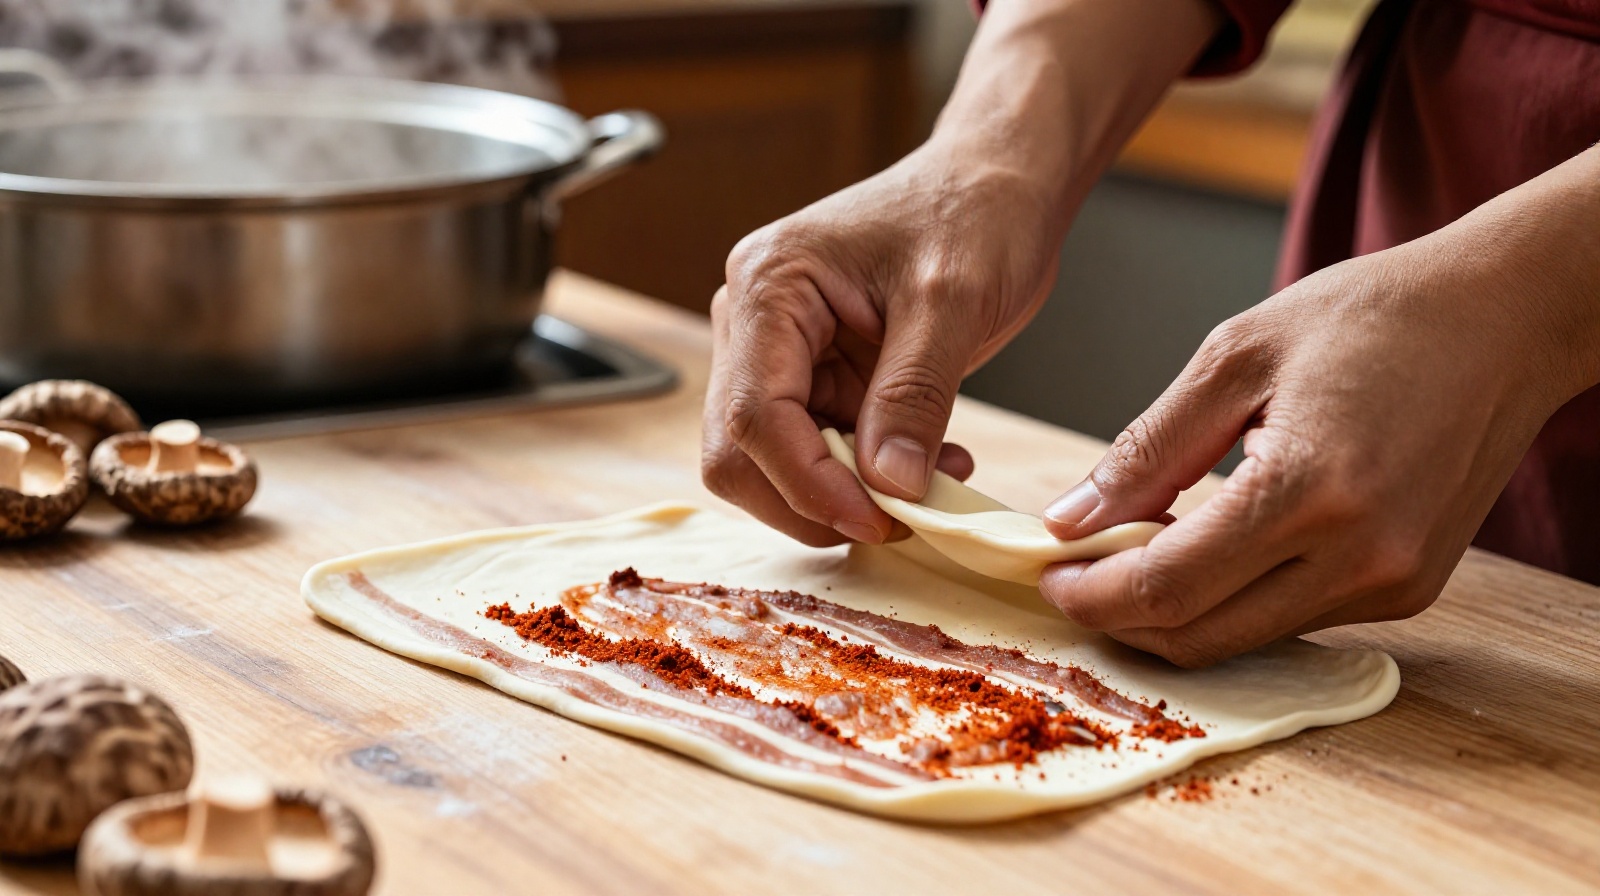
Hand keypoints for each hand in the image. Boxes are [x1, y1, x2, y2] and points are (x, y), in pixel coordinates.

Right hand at [701, 142, 1059, 545]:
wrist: (998, 186)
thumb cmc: (974, 213)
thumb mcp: (953, 301)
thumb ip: (914, 394)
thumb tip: (888, 486)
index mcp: (770, 285)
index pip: (752, 415)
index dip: (807, 483)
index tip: (878, 519)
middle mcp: (755, 322)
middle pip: (739, 453)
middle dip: (813, 500)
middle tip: (899, 517)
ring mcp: (781, 355)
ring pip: (774, 466)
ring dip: (846, 496)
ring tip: (932, 480)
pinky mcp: (816, 379)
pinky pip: (819, 456)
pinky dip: (867, 480)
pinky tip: (929, 463)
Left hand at [1037, 224, 1587, 666]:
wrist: (1505, 319)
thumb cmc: (1372, 317)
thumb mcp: (1236, 357)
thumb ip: (1148, 449)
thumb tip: (1071, 519)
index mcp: (1310, 488)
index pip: (1168, 585)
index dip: (1091, 594)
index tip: (1046, 572)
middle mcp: (1361, 556)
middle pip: (1201, 635)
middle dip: (1120, 618)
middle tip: (1073, 576)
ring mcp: (1393, 582)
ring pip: (1245, 637)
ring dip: (1175, 613)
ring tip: (1131, 553)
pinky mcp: (1410, 591)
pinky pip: (1293, 619)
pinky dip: (1234, 598)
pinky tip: (1206, 547)